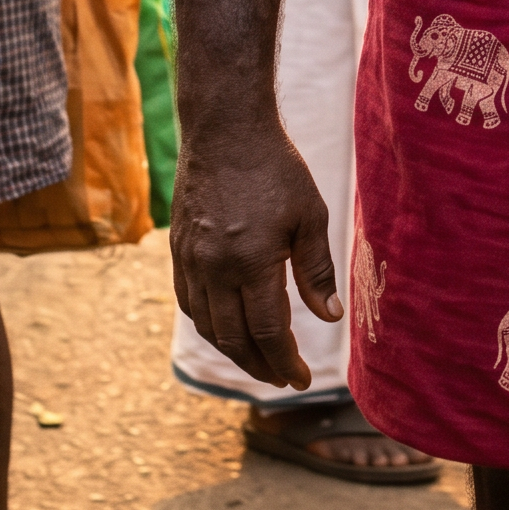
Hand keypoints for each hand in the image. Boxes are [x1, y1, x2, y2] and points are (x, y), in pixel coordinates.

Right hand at [171, 119, 341, 390]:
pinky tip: (227, 329)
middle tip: (282, 379)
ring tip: (259, 361)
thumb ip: (317, 269)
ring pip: (208, 326)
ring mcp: (192, 261)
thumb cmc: (275, 168)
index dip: (285, 361)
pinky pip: (189, 304)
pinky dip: (209, 326)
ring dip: (233, 352)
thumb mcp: (309, 214)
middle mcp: (215, 269)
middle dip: (261, 366)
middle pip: (235, 339)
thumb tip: (329, 317)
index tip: (302, 380)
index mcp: (252, 262)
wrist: (225, 129)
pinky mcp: (179, 251)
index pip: (268, 332)